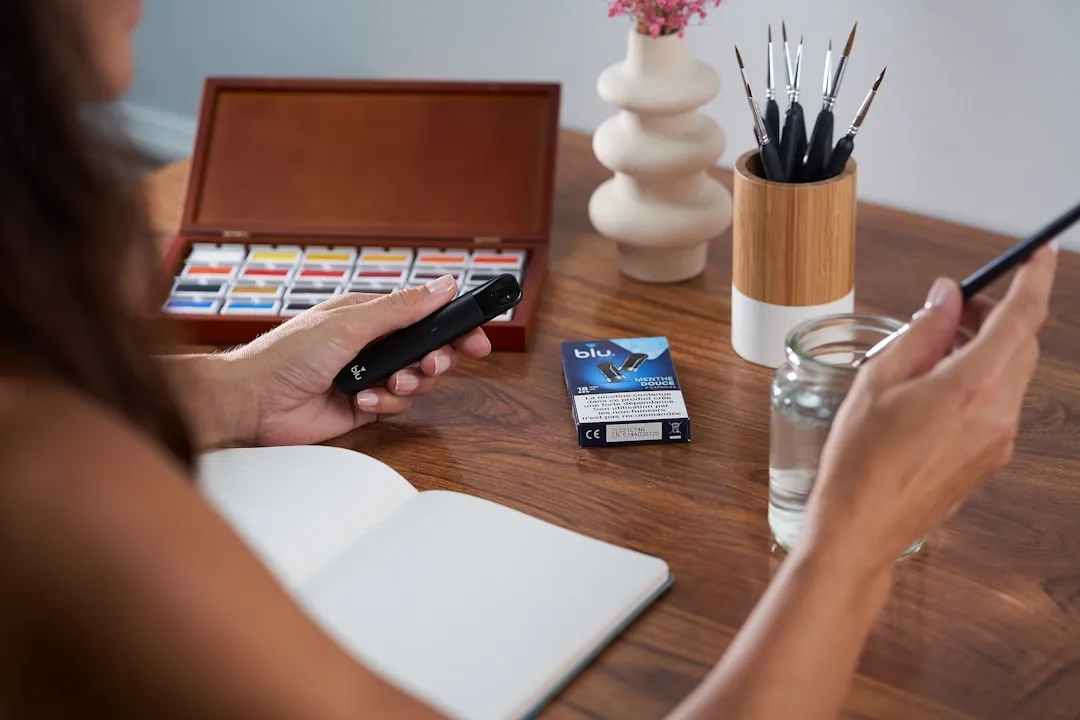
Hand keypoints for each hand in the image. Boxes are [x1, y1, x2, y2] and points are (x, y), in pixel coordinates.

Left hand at [224, 274, 490, 445]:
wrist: (253, 401)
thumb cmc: (287, 354)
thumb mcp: (351, 323)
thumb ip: (402, 308)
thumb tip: (444, 286)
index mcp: (370, 315)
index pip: (426, 316)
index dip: (455, 327)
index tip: (478, 337)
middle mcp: (373, 344)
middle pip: (429, 350)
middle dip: (437, 359)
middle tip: (431, 364)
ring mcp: (370, 375)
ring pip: (418, 381)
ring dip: (410, 383)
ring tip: (389, 382)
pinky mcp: (365, 406)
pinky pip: (396, 405)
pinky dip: (386, 403)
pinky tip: (363, 400)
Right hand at [802, 243, 1057, 575]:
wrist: (862, 528)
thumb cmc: (859, 461)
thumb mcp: (878, 381)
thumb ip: (920, 333)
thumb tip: (945, 298)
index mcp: (970, 386)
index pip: (1022, 318)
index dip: (1034, 279)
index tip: (1039, 254)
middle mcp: (998, 413)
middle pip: (1022, 345)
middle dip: (998, 315)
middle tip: (955, 306)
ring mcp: (999, 439)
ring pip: (1012, 374)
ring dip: (987, 348)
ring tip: (935, 346)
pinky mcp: (990, 458)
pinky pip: (1000, 403)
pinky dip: (981, 379)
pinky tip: (936, 384)